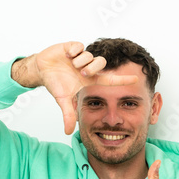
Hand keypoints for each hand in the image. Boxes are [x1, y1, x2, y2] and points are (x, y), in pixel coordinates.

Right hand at [12, 41, 138, 134]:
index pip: (110, 79)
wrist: (42, 70)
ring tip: (71, 64)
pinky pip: (79, 46)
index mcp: (90, 79)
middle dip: (92, 68)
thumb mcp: (62, 100)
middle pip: (101, 63)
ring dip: (80, 61)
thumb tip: (68, 132)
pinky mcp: (72, 46)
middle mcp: (88, 67)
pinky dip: (73, 51)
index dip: (123, 80)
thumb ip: (68, 114)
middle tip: (82, 73)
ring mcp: (81, 56)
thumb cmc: (56, 83)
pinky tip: (67, 55)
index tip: (137, 79)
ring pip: (89, 55)